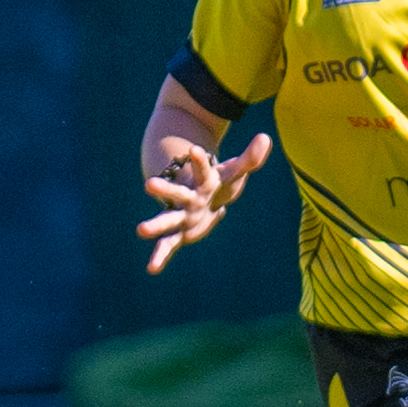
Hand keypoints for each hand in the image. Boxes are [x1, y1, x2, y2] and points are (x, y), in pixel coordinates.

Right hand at [137, 135, 274, 274]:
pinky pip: (168, 245)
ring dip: (156, 225)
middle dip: (165, 189)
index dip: (200, 160)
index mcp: (203, 182)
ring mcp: (181, 215)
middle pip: (177, 193)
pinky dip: (160, 256)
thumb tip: (266, 138)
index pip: (203, 169)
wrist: (201, 196)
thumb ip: (250, 158)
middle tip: (149, 183)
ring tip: (141, 230)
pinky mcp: (179, 233)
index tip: (194, 149)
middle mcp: (188, 197)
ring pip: (167, 219)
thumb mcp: (235, 171)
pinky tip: (152, 268)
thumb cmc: (219, 182)